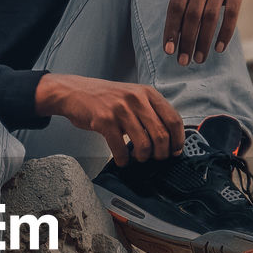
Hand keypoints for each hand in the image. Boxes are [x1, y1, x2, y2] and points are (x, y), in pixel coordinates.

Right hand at [34, 74, 184, 165]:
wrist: (75, 92)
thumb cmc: (105, 98)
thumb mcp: (132, 96)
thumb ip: (149, 111)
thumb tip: (167, 137)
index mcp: (147, 93)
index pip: (173, 119)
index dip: (178, 139)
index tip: (175, 151)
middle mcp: (136, 99)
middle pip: (161, 134)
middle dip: (161, 153)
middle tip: (156, 158)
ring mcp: (120, 109)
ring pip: (144, 144)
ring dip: (143, 157)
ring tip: (138, 158)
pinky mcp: (104, 121)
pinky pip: (121, 148)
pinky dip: (123, 159)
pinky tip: (122, 160)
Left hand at [162, 0, 250, 65]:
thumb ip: (182, 4)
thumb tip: (174, 37)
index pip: (175, 7)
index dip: (171, 30)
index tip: (168, 50)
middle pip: (192, 15)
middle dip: (187, 41)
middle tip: (183, 61)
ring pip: (210, 17)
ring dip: (204, 41)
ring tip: (199, 58)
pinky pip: (231, 15)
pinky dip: (224, 34)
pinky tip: (218, 48)